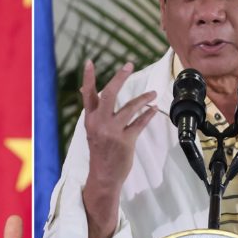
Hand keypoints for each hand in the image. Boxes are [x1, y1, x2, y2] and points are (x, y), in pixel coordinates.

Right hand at [81, 60, 156, 237]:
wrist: (103, 176)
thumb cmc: (99, 152)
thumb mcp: (91, 130)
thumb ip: (92, 111)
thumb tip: (83, 90)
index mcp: (90, 120)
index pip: (88, 95)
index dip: (88, 78)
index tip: (90, 61)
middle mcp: (100, 123)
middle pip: (110, 94)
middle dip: (120, 78)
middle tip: (129, 65)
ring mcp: (113, 132)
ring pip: (130, 108)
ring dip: (143, 98)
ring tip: (153, 93)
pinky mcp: (126, 140)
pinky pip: (139, 123)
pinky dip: (148, 114)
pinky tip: (154, 109)